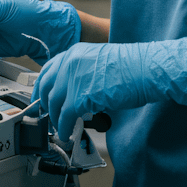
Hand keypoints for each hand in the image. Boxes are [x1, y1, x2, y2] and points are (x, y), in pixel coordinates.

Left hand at [35, 37, 186, 140]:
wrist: (145, 70)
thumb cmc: (132, 67)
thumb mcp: (100, 63)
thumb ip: (83, 73)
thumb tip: (74, 93)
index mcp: (74, 52)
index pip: (48, 70)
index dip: (42, 87)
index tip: (41, 98)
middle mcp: (70, 63)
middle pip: (46, 88)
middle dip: (45, 106)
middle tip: (48, 118)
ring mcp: (73, 79)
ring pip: (53, 104)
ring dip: (56, 120)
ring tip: (61, 129)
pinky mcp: (80, 97)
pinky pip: (65, 117)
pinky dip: (64, 128)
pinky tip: (68, 133)